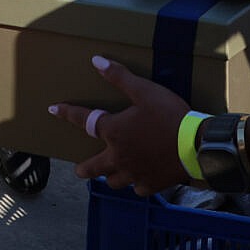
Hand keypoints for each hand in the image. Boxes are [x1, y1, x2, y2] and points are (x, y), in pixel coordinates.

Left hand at [50, 55, 193, 192]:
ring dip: (110, 176)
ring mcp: (134, 174)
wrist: (195, 145)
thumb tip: (96, 61)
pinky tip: (140, 180)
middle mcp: (118, 157)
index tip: (53, 110)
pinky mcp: (151, 184)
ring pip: (114, 181)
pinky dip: (137, 183)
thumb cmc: (168, 115)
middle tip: (79, 169)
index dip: (67, 113)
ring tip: (111, 173)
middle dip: (84, 168)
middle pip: (93, 168)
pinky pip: (138, 188)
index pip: (84, 121)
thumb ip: (119, 76)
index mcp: (114, 132)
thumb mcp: (144, 90)